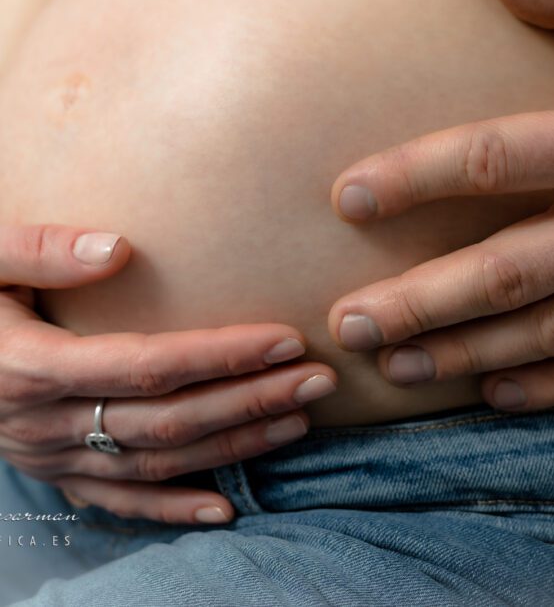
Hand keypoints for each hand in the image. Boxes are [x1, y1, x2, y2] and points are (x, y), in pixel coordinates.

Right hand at [0, 224, 336, 523]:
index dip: (221, 355)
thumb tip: (118, 248)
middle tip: (318, 380)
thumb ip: (40, 249)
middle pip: (169, 419)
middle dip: (250, 400)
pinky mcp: (55, 473)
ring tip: (299, 421)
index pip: (148, 365)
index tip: (286, 339)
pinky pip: (119, 502)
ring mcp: (51, 458)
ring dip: (234, 445)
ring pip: (158, 462)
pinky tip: (226, 508)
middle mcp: (45, 423)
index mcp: (32, 366)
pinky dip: (174, 507)